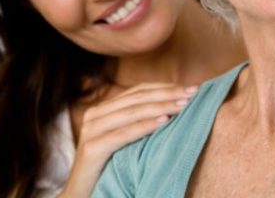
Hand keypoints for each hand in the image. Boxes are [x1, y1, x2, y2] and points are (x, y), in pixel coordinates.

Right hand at [58, 82, 197, 196]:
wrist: (82, 195)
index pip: (138, 90)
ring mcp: (91, 130)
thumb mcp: (124, 140)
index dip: (165, 87)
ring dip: (160, 107)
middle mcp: (94, 114)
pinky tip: (164, 122)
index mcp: (103, 109)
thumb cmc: (108, 168)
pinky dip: (144, 127)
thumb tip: (174, 108)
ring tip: (183, 106)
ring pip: (131, 113)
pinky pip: (122, 135)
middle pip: (137, 98)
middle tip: (192, 94)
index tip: (190, 88)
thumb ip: (138, 123)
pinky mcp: (91, 149)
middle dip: (167, 94)